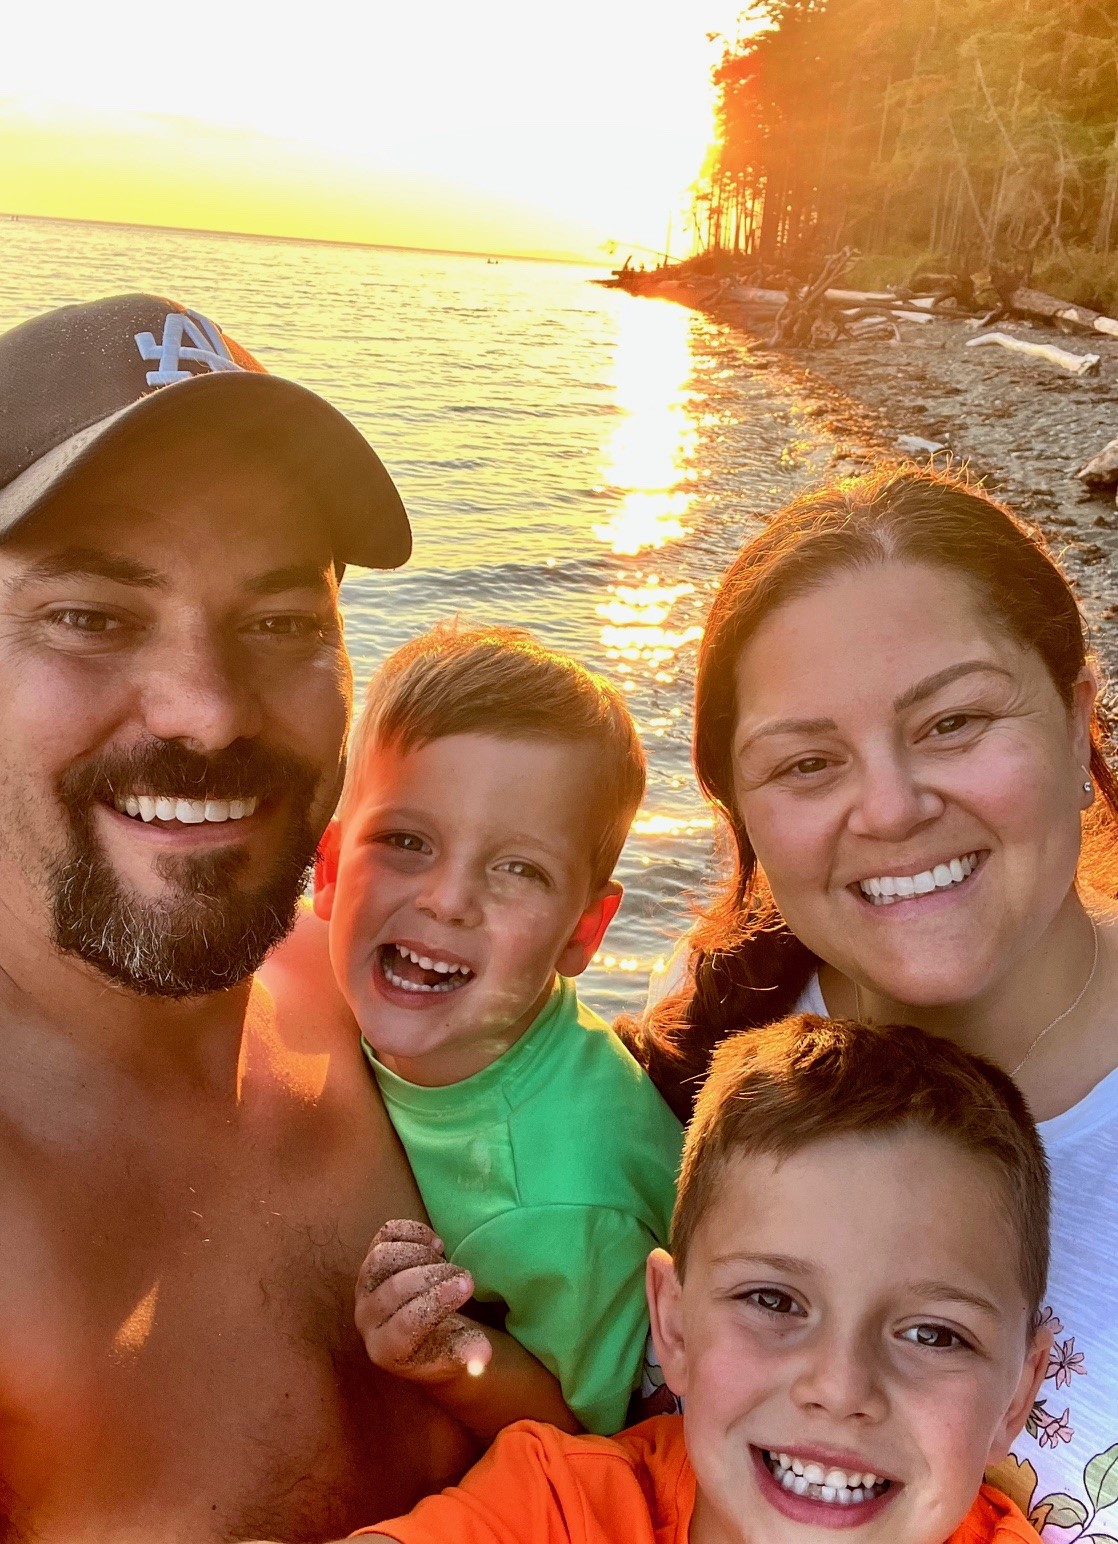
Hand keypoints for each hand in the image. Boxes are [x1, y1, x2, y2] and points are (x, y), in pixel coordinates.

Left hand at [355, 1219, 491, 1386]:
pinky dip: (411, 1231)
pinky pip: (384, 1236)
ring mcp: (364, 1288)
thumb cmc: (442, 1346)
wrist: (420, 1333)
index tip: (469, 1285)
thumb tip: (481, 1357)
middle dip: (435, 1276)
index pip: (407, 1323)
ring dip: (419, 1252)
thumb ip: (470, 1356)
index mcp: (386, 1349)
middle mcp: (367, 1319)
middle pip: (396, 1288)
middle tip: (464, 1275)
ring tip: (444, 1260)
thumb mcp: (459, 1356)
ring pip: (382, 1257)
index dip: (439, 1301)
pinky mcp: (371, 1261)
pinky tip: (435, 1243)